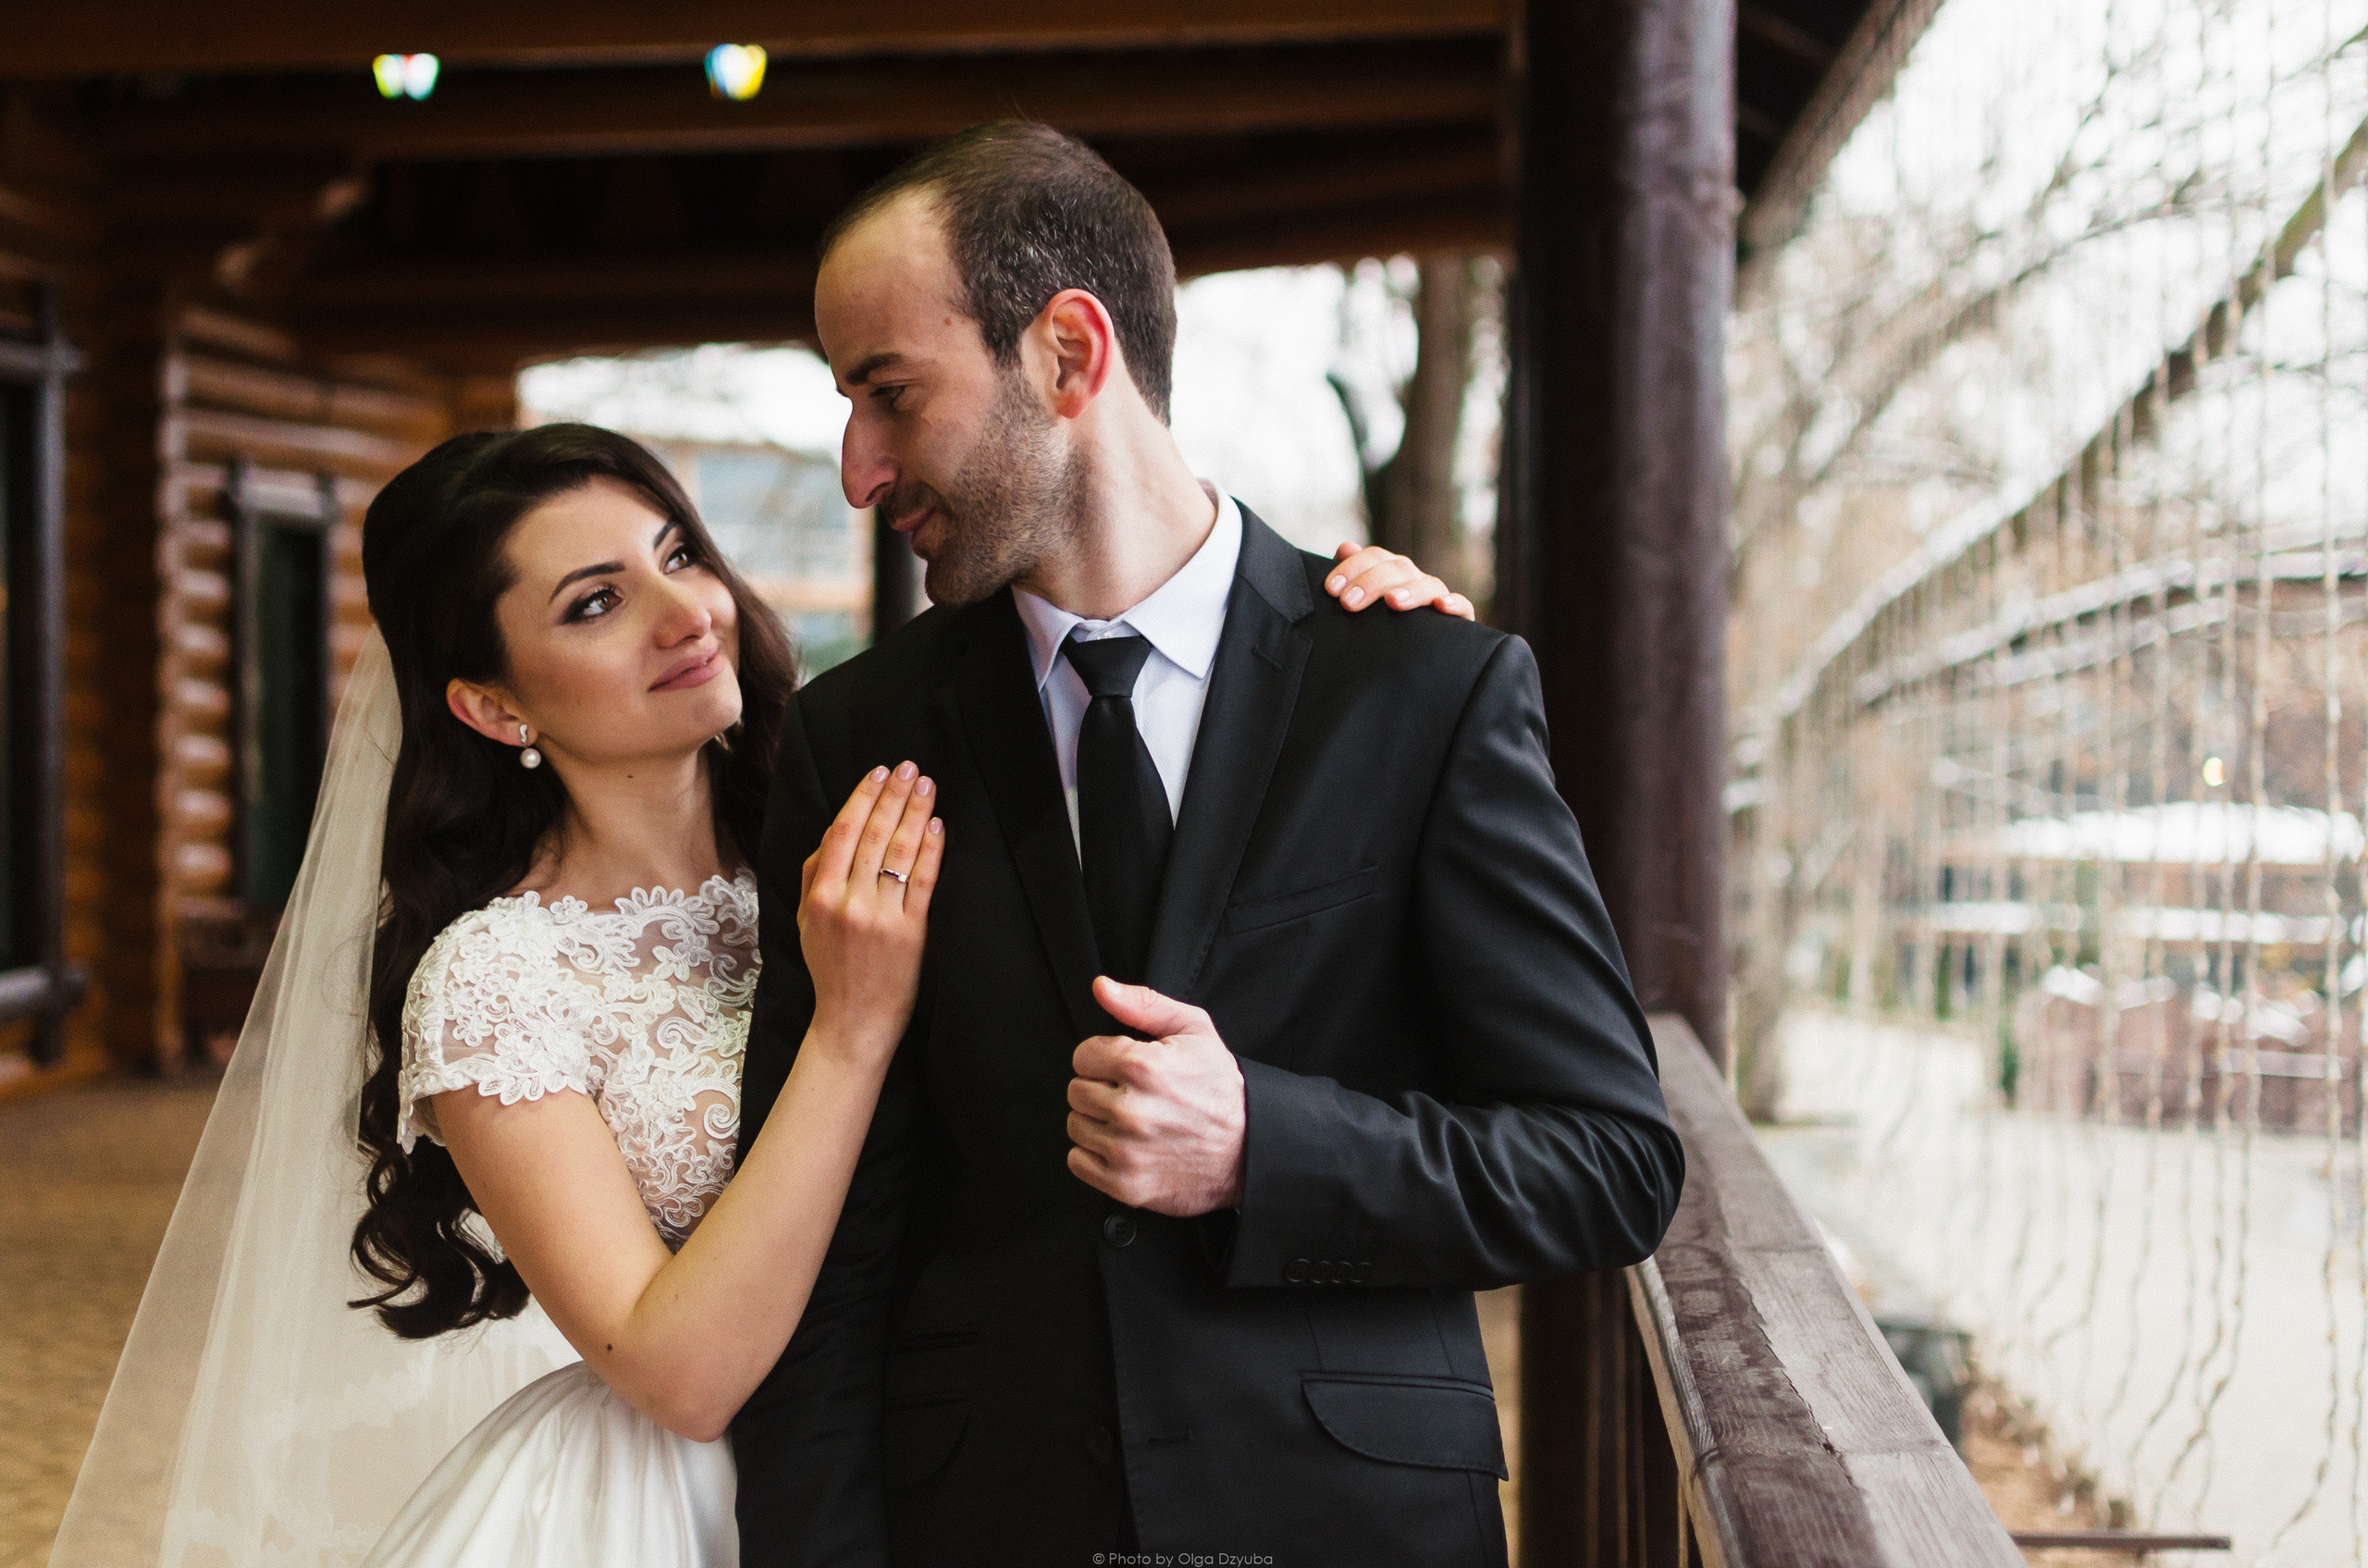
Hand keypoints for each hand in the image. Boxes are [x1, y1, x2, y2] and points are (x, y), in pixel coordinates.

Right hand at [798, 762, 943, 1068]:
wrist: (853, 1019)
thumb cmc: (830, 967)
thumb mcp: (804, 921)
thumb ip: (813, 876)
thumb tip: (832, 833)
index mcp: (819, 897)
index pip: (842, 834)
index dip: (862, 799)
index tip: (878, 773)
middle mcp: (849, 903)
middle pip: (873, 836)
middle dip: (893, 796)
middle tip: (909, 767)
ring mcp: (882, 917)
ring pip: (900, 853)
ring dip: (915, 814)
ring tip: (926, 786)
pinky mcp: (912, 932)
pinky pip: (924, 882)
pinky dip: (932, 851)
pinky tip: (938, 826)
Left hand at [1065, 977, 1246, 1216]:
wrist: (1251, 1148)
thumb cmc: (1221, 1088)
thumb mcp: (1193, 1030)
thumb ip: (1143, 1004)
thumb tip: (1101, 987)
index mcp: (1143, 1067)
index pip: (1082, 1056)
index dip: (1104, 1058)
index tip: (1125, 1068)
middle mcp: (1130, 1110)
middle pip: (1076, 1090)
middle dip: (1100, 1089)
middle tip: (1132, 1095)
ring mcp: (1126, 1150)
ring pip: (1075, 1125)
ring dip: (1096, 1121)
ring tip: (1130, 1121)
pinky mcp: (1125, 1184)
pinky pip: (1077, 1162)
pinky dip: (1094, 1155)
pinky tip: (1123, 1146)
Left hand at [1326, 542, 1474, 620]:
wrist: (1409, 670)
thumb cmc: (1379, 632)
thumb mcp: (1363, 607)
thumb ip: (1353, 577)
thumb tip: (1345, 548)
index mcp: (1391, 573)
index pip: (1376, 557)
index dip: (1353, 567)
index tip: (1331, 589)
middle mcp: (1414, 581)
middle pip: (1398, 568)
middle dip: (1372, 582)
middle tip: (1348, 603)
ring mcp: (1436, 598)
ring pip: (1429, 584)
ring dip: (1411, 591)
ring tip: (1392, 601)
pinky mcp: (1459, 621)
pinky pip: (1463, 607)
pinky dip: (1455, 603)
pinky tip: (1442, 606)